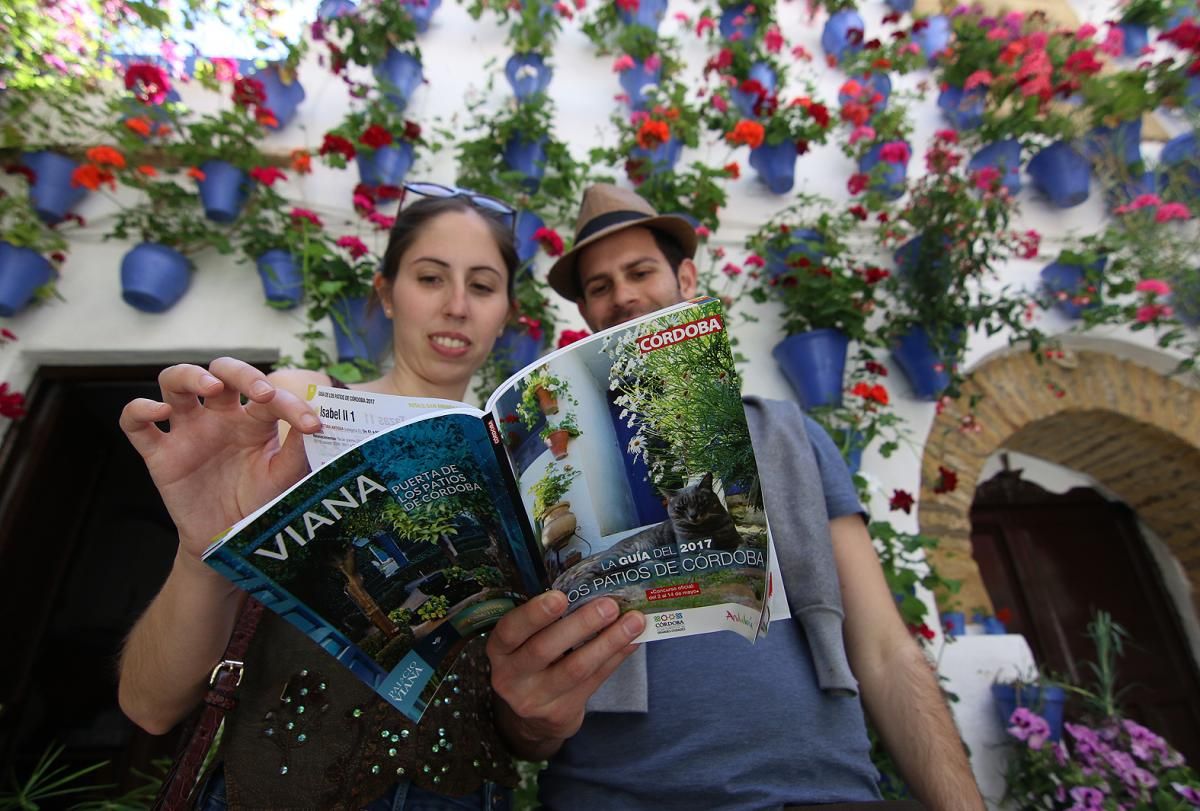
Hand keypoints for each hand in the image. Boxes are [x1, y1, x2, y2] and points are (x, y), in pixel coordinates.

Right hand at [119, 357, 319, 561]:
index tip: (313, 425)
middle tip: (260, 392)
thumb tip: (315, 423)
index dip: (292, 404)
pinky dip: (139, 410)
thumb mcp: (283, 478)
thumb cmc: (258, 502)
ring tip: (210, 387)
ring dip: (190, 375)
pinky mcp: (159, 453)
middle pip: (222, 371)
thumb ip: (296, 452)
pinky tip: (160, 412)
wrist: (227, 540)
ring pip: (175, 381)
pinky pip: (135, 423)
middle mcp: (219, 417)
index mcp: (253, 420)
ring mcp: (187, 431)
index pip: (269, 395)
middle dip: (241, 372)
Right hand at [487, 591, 644, 756]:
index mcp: (500, 650)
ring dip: (608, 642)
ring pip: (575, 668)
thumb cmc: (534, 663)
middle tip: (609, 605)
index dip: (534, 614)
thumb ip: (548, 621)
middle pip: (545, 649)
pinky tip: (632, 641)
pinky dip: (615, 658)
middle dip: (581, 624)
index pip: (510, 631)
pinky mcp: (560, 714)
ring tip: (633, 621)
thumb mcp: (526, 642)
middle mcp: (510, 677)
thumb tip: (594, 590)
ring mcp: (535, 699)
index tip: (560, 596)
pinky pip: (594, 681)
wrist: (533, 718)